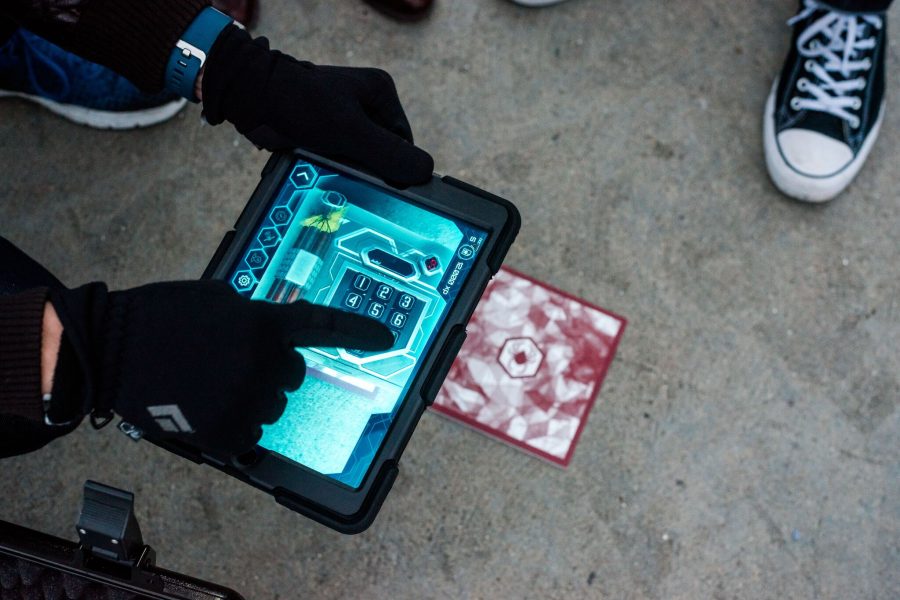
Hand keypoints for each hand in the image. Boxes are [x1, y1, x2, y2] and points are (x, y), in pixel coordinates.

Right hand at [48, 280, 391, 455]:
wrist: (111, 347)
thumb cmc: (158, 316)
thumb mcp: (215, 298)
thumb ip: (253, 315)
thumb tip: (270, 332)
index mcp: (266, 323)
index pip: (324, 327)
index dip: (359, 333)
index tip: (386, 340)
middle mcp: (266, 362)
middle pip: (291, 376)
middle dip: (269, 371)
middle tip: (230, 363)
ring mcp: (248, 399)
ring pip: (269, 409)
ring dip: (249, 400)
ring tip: (207, 384)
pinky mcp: (226, 431)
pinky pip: (246, 438)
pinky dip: (229, 429)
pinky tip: (203, 408)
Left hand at [201, 25, 433, 186]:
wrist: (250, 99)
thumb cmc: (299, 104)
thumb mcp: (350, 132)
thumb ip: (388, 153)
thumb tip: (425, 171)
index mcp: (381, 93)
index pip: (402, 143)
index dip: (389, 164)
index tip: (370, 174)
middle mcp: (366, 103)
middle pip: (381, 153)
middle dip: (364, 166)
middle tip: (343, 169)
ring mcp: (345, 117)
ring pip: (359, 158)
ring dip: (345, 168)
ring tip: (325, 164)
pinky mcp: (326, 131)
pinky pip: (338, 157)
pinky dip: (329, 166)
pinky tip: (317, 164)